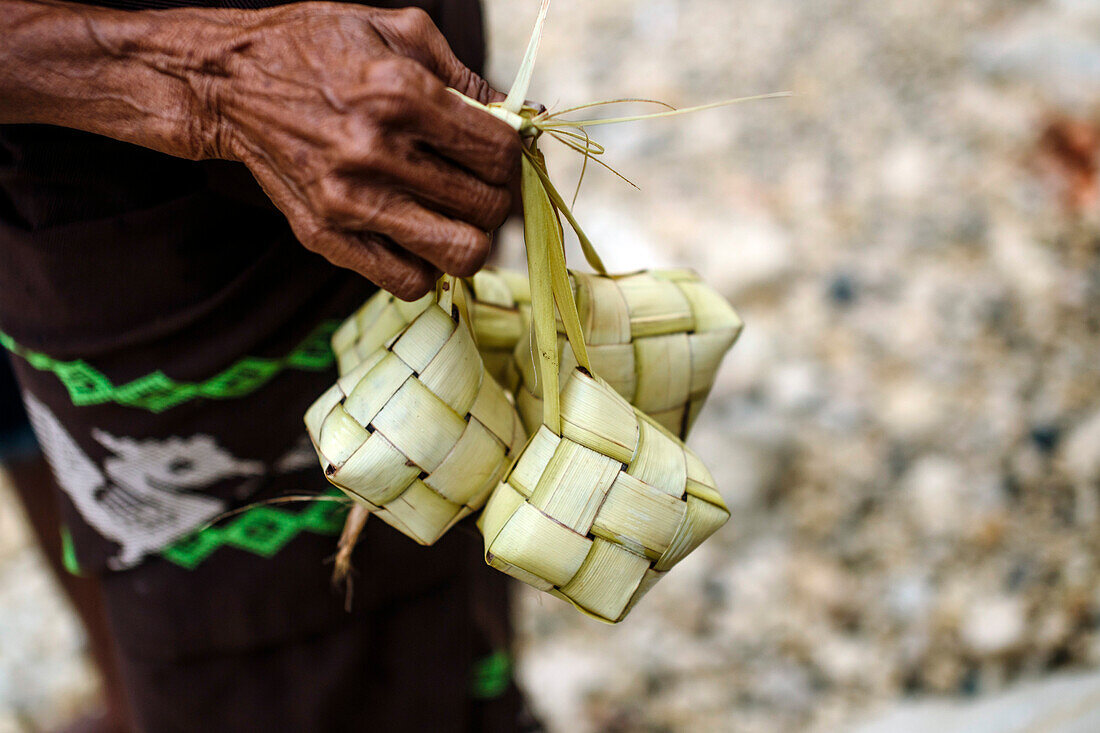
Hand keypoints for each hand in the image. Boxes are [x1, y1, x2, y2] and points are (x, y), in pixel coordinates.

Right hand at [206, 4, 520, 297]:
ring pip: (460, 254)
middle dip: (498, 197)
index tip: (502, 153)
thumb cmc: (319, 48)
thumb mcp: (399, 31)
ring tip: (456, 216)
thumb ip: (467, 76)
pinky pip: (410, 282)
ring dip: (471, 238)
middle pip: (487, 207)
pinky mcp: (326, 237)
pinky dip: (428, 267)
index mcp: (399, 93)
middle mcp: (375, 152)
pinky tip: (419, 237)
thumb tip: (525, 121)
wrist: (229, 82)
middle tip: (480, 184)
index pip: (499, 153)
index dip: (515, 157)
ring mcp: (349, 202)